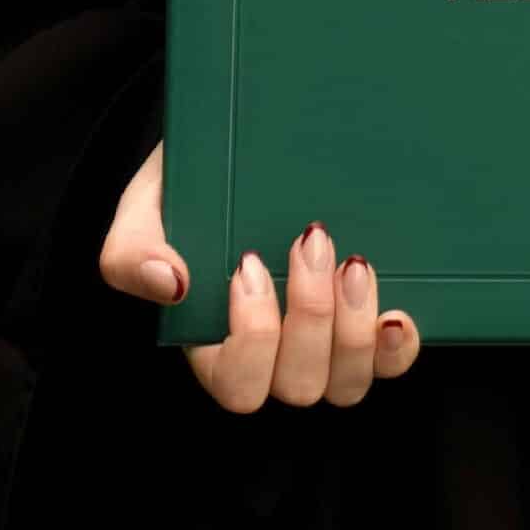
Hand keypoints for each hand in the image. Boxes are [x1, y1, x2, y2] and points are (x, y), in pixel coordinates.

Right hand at [98, 138, 423, 409]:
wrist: (244, 147)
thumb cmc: (191, 187)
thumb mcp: (145, 209)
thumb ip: (132, 252)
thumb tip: (171, 285)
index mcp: (214, 344)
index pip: (238, 383)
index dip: (252, 338)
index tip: (248, 264)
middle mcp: (273, 356)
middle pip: (300, 383)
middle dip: (310, 317)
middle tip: (310, 241)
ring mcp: (324, 344)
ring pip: (347, 382)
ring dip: (354, 329)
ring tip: (354, 263)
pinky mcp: (364, 320)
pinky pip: (389, 362)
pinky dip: (397, 348)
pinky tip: (397, 314)